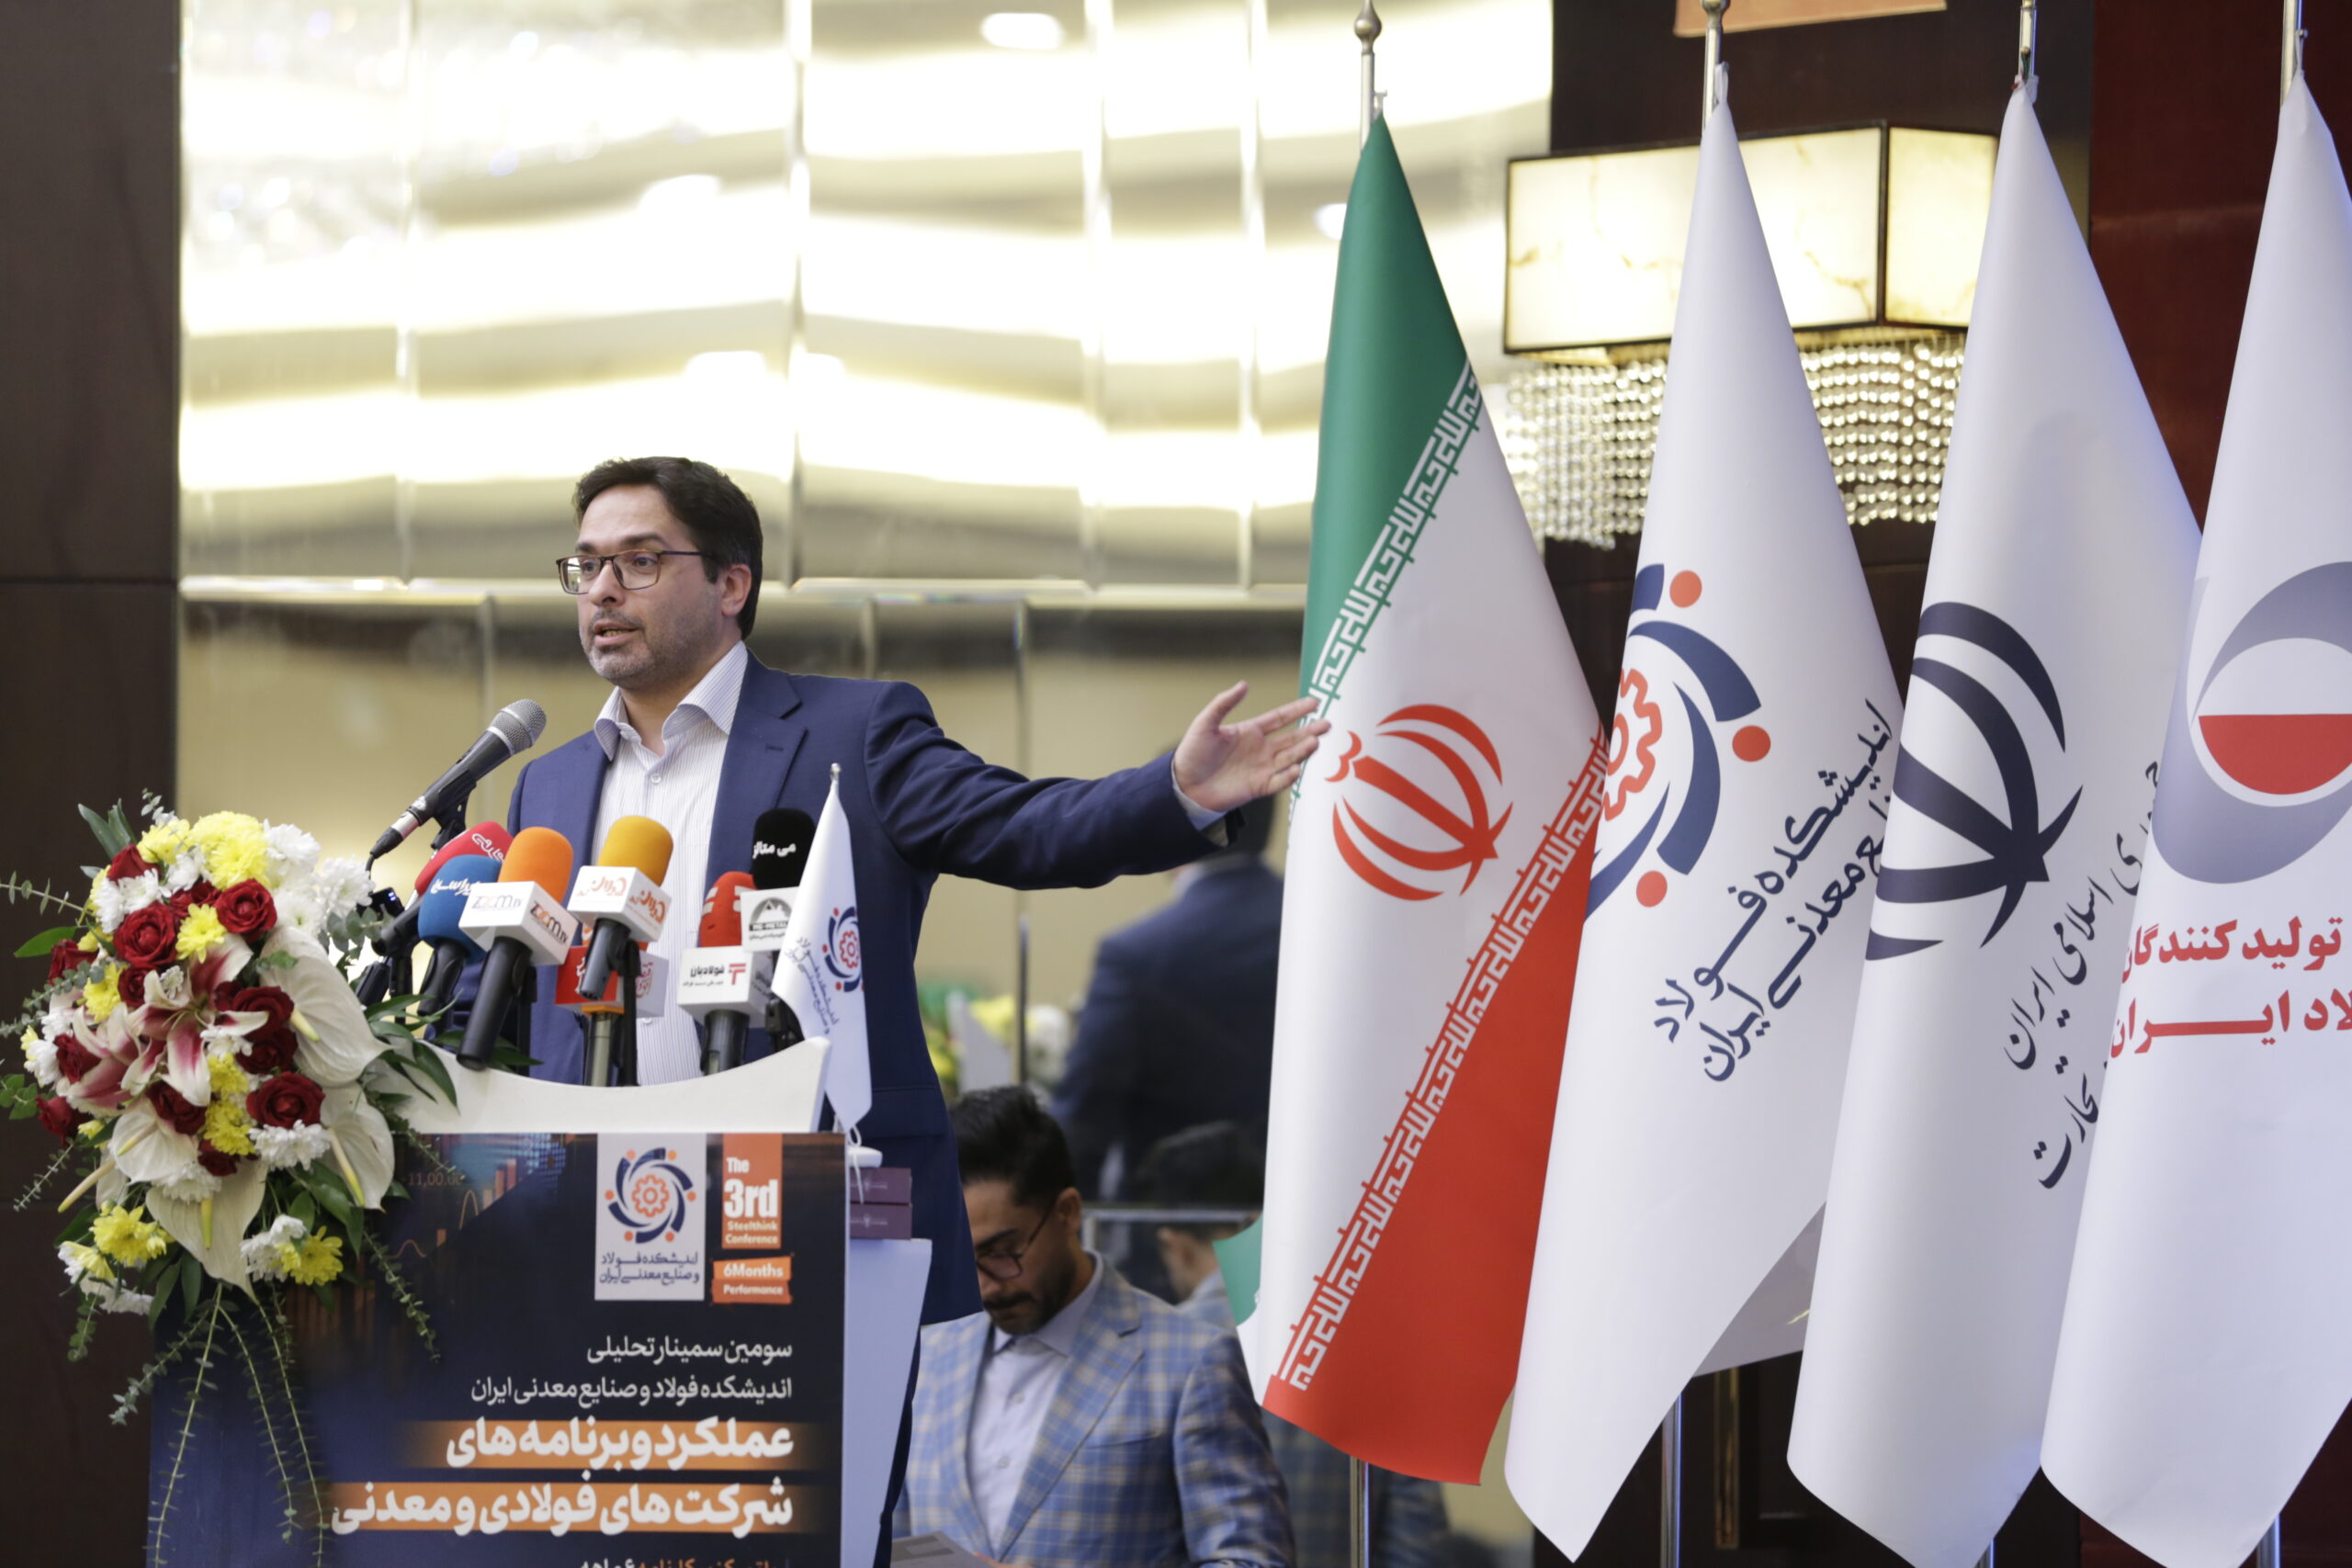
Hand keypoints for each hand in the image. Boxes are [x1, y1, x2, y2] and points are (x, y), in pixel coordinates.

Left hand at [1172, 682, 1330, 812]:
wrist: (1184, 786)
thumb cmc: (1192, 753)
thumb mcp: (1205, 724)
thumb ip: (1224, 704)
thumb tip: (1244, 684)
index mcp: (1250, 731)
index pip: (1280, 718)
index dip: (1297, 710)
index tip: (1315, 702)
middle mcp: (1260, 749)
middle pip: (1292, 738)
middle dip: (1310, 731)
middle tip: (1327, 724)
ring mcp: (1261, 768)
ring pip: (1290, 758)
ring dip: (1303, 751)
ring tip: (1316, 742)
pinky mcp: (1258, 787)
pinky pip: (1279, 781)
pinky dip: (1288, 776)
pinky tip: (1297, 769)